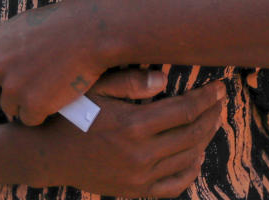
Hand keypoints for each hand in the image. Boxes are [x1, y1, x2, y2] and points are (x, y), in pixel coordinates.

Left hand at [0, 1, 107, 125]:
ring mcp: (13, 87)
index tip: (1, 79)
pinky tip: (57, 99)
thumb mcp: (27, 26)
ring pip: (10, 108)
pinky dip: (43, 113)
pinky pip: (30, 119)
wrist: (90, 31)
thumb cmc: (65, 24)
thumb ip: (9, 45)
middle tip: (18, 96)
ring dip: (26, 104)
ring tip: (48, 90)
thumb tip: (4, 61)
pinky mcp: (32, 105)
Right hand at [37, 72, 225, 197]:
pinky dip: (191, 169)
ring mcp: (140, 176)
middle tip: (220, 101)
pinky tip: (196, 154)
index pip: (186, 110)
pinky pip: (175, 185)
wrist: (48, 154)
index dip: (207, 98)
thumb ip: (130, 82)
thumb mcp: (94, 87)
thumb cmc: (71, 113)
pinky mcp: (135, 191)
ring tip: (212, 121)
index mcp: (133, 125)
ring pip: (188, 158)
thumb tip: (166, 80)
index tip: (219, 87)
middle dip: (212, 115)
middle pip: (193, 134)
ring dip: (206, 138)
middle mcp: (140, 154)